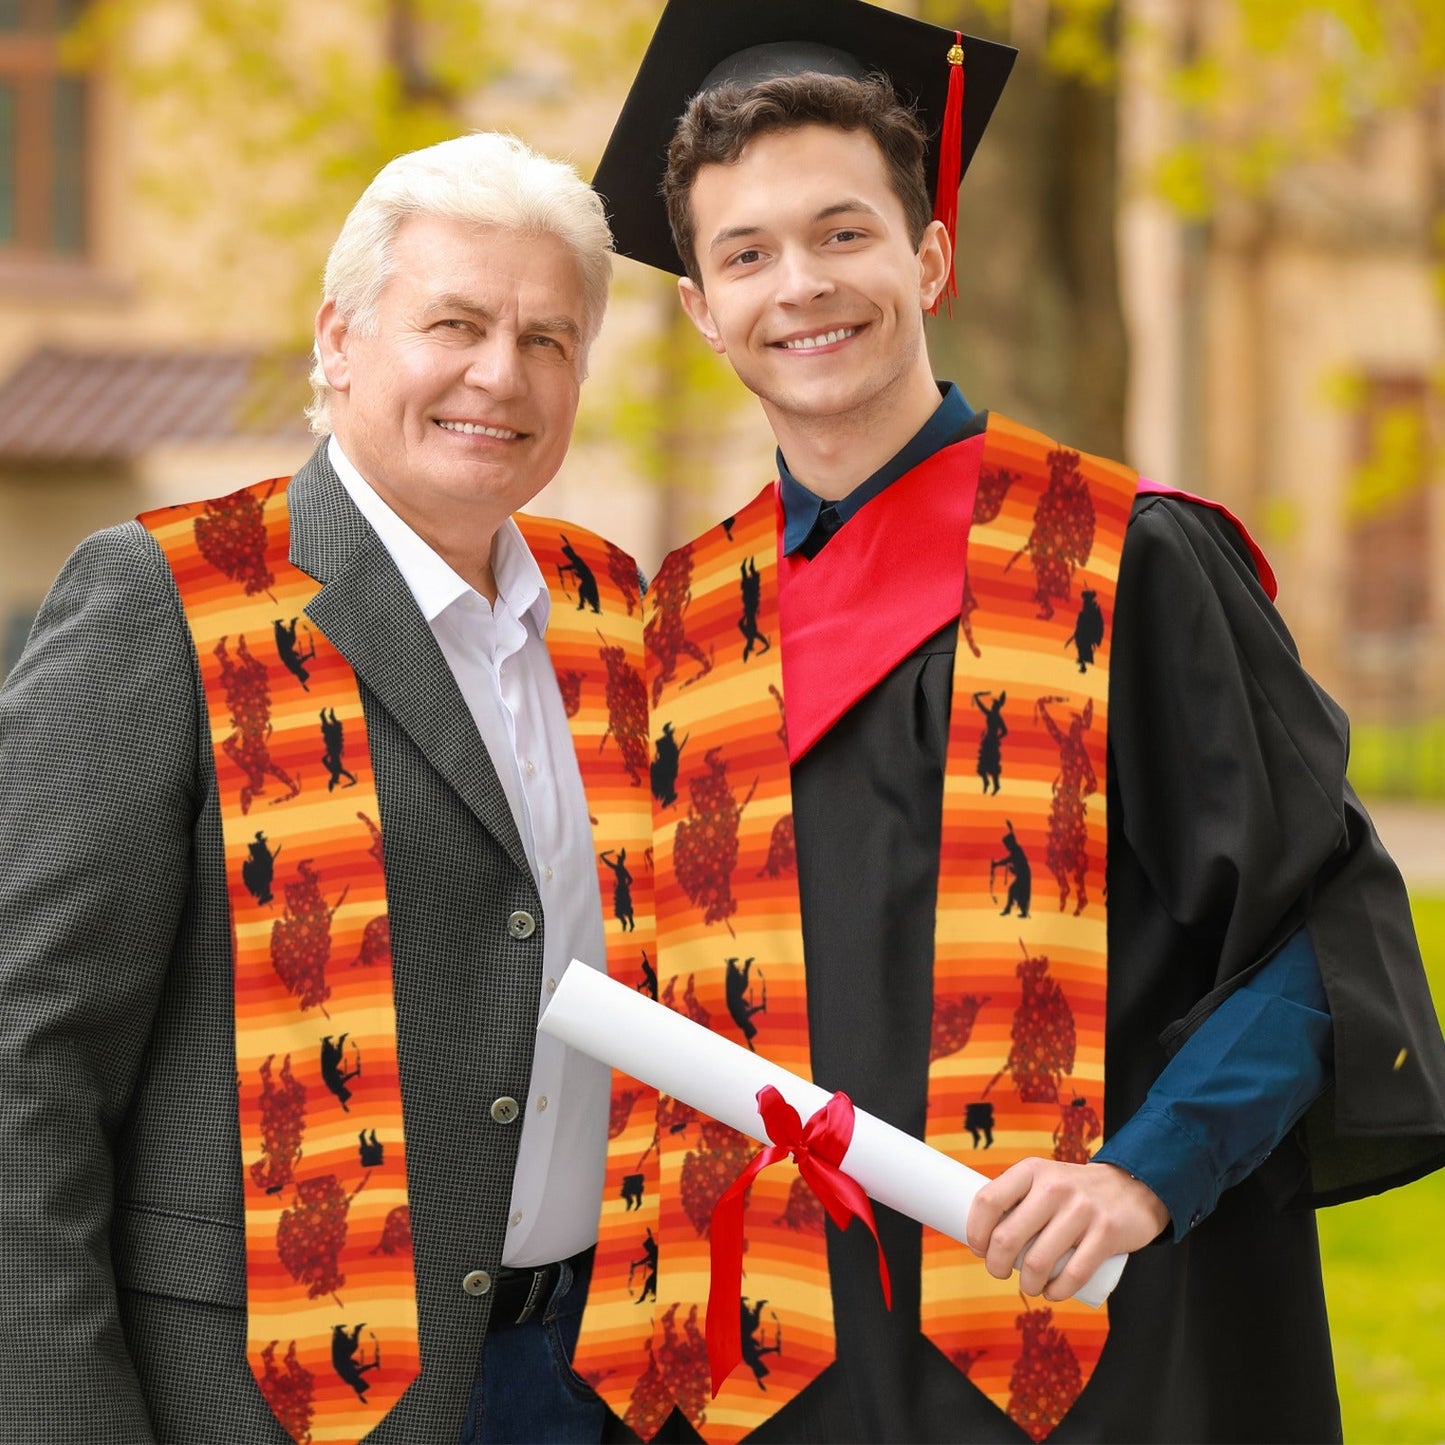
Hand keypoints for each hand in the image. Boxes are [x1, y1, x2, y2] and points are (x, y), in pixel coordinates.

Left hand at [965, 1159, 1169, 1301]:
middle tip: (998, 1272)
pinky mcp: (1106, 1234)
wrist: (1132, 1187)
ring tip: (1028, 1285)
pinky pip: (1072, 1275)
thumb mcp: (1043, 1179)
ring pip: (1037, 1262)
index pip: (988, 1201)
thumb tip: (981, 1234)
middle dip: (995, 1265)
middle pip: (1007, 1237)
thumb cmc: (1074, 1191)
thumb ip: (1017, 1198)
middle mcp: (1054, 1187)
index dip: (975, 1231)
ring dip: (1026, 1284)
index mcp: (1031, 1170)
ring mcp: (1082, 1210)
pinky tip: (1051, 1293)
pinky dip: (1056, 1292)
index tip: (978, 1247)